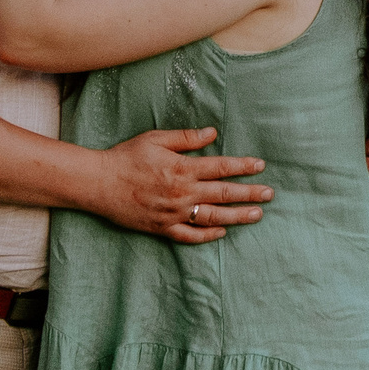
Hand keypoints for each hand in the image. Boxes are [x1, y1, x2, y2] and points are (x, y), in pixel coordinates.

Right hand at [90, 126, 272, 243]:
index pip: (222, 167)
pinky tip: (222, 233)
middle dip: (250, 193)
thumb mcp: (156, 139)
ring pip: (213, 217)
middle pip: (224, 194)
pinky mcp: (162, 228)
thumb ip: (186, 138)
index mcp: (182, 168)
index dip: (244, 166)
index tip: (260, 166)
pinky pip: (190, 236)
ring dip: (237, 216)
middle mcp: (182, 193)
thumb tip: (213, 133)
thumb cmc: (126, 157)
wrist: (98, 183)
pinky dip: (208, 235)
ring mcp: (173, 213)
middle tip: (270, 194)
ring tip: (257, 215)